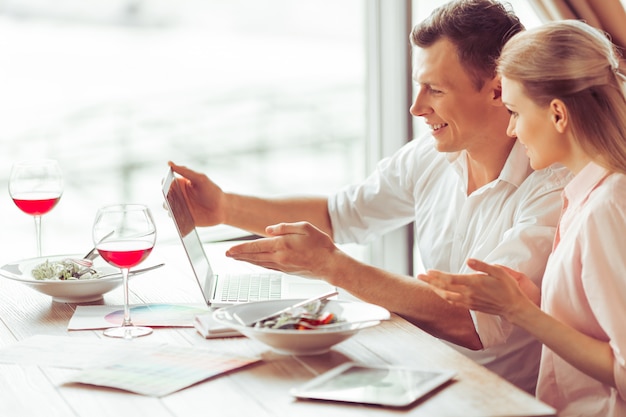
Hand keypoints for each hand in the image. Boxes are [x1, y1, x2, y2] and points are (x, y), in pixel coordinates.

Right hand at [168, 161, 225, 226]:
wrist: (223, 209)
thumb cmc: (212, 192)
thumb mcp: (200, 179)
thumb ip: (186, 172)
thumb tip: (170, 163)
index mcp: (181, 184)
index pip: (167, 182)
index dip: (164, 183)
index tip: (167, 186)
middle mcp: (179, 196)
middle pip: (165, 196)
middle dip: (166, 198)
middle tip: (170, 199)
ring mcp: (180, 208)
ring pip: (168, 208)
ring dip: (169, 209)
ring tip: (175, 210)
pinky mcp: (183, 219)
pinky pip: (175, 219)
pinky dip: (175, 219)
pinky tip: (180, 219)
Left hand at [225, 221, 338, 278]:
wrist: (330, 264)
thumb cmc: (321, 245)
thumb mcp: (305, 227)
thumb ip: (285, 227)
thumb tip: (268, 230)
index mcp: (282, 245)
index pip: (256, 246)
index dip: (240, 248)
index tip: (229, 250)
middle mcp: (280, 257)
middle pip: (254, 256)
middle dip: (238, 255)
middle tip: (227, 255)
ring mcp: (282, 266)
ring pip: (259, 263)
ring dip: (246, 260)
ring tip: (236, 258)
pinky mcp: (286, 271)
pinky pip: (267, 267)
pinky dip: (258, 264)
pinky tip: (254, 262)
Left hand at [418, 258, 538, 320]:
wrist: (513, 307)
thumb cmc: (507, 287)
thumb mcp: (498, 271)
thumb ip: (482, 266)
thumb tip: (468, 260)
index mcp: (474, 283)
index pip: (451, 279)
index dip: (438, 276)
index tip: (428, 271)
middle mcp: (468, 293)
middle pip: (445, 288)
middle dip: (431, 281)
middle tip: (419, 275)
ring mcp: (468, 301)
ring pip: (447, 296)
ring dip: (435, 289)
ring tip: (426, 283)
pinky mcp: (470, 306)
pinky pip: (453, 302)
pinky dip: (444, 297)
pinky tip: (440, 293)